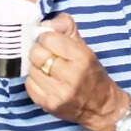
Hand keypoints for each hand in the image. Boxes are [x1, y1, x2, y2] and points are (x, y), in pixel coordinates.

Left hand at [25, 14, 128, 130]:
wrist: (101, 107)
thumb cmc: (91, 74)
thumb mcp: (84, 47)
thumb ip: (66, 28)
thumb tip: (46, 23)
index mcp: (82, 58)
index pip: (49, 38)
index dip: (47, 38)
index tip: (51, 42)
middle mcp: (72, 76)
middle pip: (36, 54)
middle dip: (39, 52)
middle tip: (47, 56)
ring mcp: (60, 93)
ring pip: (31, 69)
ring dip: (36, 67)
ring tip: (48, 70)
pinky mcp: (49, 105)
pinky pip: (29, 85)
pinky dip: (34, 81)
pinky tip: (45, 82)